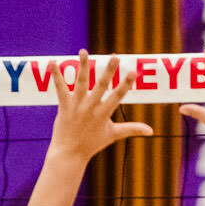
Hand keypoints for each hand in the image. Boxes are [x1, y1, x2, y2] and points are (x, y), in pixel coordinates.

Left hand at [46, 50, 152, 164]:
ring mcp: (77, 106)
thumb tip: (151, 131)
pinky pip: (60, 88)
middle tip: (114, 56)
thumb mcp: (113, 134)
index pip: (118, 96)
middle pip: (101, 86)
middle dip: (109, 71)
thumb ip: (132, 129)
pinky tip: (53, 62)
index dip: (126, 84)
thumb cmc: (92, 144)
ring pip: (81, 82)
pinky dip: (56, 75)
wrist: (70, 154)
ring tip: (83, 51)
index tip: (133, 72)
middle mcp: (91, 108)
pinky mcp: (64, 106)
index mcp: (104, 113)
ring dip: (82, 66)